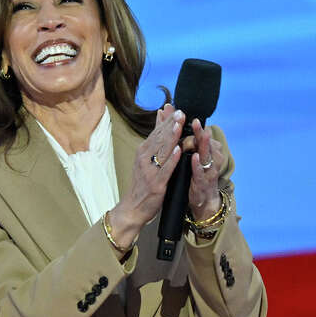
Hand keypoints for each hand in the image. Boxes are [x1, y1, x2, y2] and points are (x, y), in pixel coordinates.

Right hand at [107, 104, 183, 245]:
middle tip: (181, 112)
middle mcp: (144, 159)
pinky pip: (165, 170)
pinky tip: (178, 150)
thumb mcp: (145, 159)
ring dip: (171, 138)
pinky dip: (172, 159)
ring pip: (162, 151)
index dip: (166, 120)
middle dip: (171, 125)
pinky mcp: (156, 184)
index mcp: (143, 152)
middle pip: (159, 139)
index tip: (176, 108)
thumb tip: (161, 115)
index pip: (156, 132)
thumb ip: (155, 138)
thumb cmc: (142, 183)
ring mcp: (149, 171)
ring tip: (180, 125)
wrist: (133, 208)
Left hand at [183, 119, 225, 221]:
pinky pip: (201, 172)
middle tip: (196, 120)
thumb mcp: (189, 155)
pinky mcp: (203, 182)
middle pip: (205, 142)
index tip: (185, 113)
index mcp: (205, 150)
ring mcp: (208, 170)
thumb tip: (174, 119)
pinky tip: (195, 157)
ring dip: (204, 144)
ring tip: (202, 134)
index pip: (199, 134)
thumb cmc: (194, 174)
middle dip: (200, 131)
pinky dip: (198, 164)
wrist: (202, 200)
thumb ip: (185, 139)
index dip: (193, 125)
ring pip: (207, 155)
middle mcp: (209, 158)